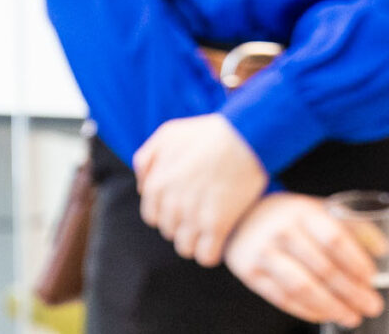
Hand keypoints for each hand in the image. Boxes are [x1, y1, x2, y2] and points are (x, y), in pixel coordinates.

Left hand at [133, 115, 266, 267]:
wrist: (246, 135)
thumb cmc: (208, 133)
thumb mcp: (168, 134)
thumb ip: (146, 159)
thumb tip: (142, 186)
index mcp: (157, 186)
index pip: (153, 217)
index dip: (169, 210)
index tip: (185, 202)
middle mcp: (172, 205)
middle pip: (170, 232)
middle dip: (183, 223)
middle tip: (201, 208)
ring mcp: (195, 217)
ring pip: (186, 248)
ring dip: (196, 239)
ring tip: (210, 224)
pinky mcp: (218, 225)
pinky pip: (206, 256)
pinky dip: (211, 252)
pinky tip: (219, 238)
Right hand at [223, 193, 384, 326]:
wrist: (241, 216)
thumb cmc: (291, 216)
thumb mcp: (319, 209)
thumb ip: (351, 225)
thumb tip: (383, 249)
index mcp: (304, 211)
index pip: (335, 238)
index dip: (356, 261)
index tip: (372, 278)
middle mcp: (282, 232)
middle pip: (323, 268)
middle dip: (351, 292)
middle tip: (372, 305)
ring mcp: (264, 254)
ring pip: (303, 288)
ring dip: (332, 307)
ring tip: (352, 317)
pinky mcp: (251, 274)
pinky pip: (283, 299)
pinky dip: (307, 311)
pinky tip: (325, 315)